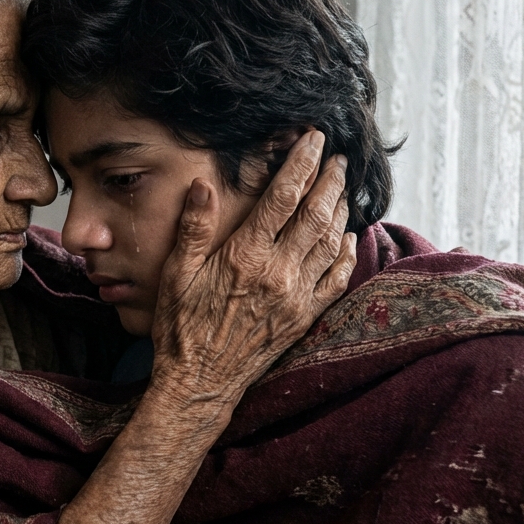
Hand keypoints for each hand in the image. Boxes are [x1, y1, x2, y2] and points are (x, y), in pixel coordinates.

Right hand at [150, 130, 355, 411]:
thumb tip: (203, 184)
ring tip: (343, 188)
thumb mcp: (176, 275)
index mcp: (245, 256)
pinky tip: (347, 238)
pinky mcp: (303, 317)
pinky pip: (336, 280)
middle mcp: (278, 273)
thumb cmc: (181, 329)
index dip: (302, 163)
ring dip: (340, 211)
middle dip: (330, 181)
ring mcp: (296, 297)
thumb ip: (193, 228)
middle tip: (339, 159)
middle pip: (315, 214)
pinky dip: (346, 255)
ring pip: (330, 243)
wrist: (200, 383)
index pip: (283, 197)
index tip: (314, 140)